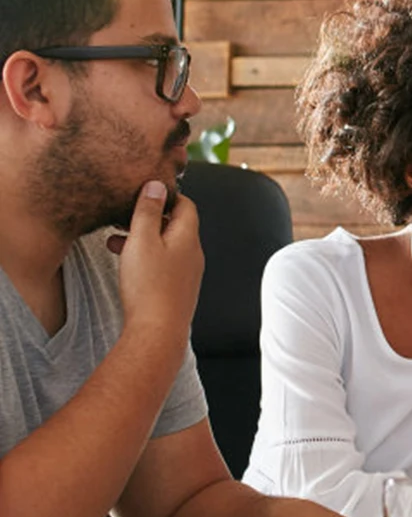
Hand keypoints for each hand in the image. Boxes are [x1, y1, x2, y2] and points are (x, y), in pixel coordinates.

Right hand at [112, 182, 202, 342]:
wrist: (157, 331)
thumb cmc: (148, 286)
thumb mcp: (142, 240)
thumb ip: (148, 212)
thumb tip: (157, 185)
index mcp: (188, 237)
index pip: (186, 205)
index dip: (165, 195)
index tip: (142, 194)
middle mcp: (193, 254)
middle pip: (175, 225)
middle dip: (148, 218)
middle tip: (122, 217)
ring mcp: (187, 273)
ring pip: (165, 245)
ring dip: (142, 239)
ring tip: (114, 241)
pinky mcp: (178, 289)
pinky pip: (163, 264)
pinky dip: (146, 257)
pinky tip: (126, 263)